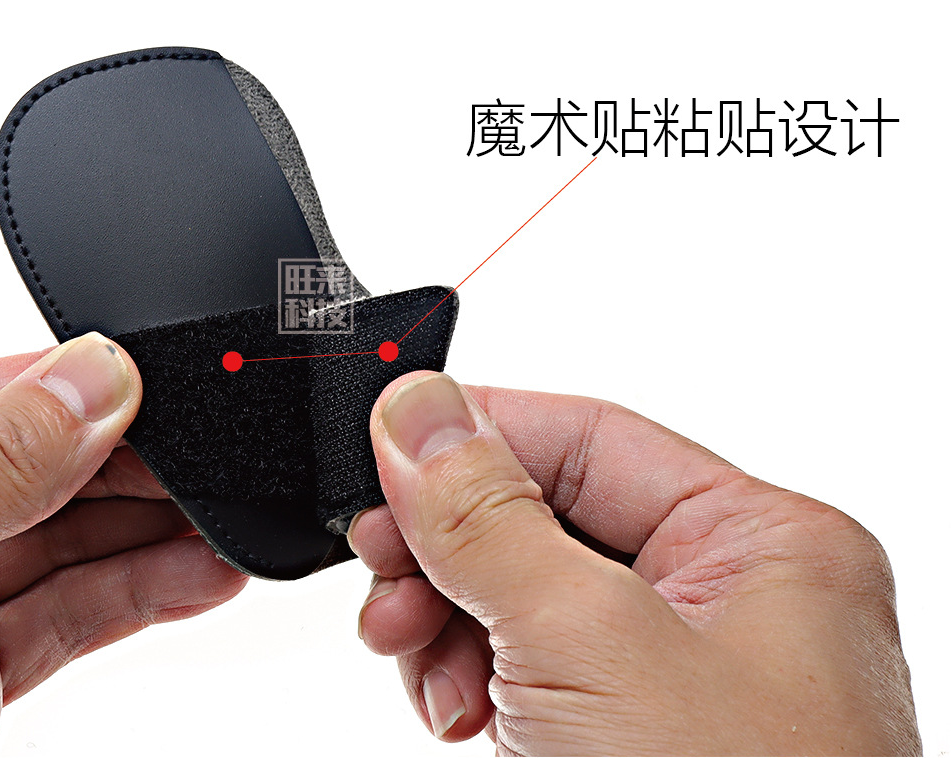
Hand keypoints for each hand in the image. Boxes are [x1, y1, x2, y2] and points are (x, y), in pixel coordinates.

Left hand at [0, 333, 245, 755]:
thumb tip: (93, 380)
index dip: (58, 394)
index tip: (152, 384)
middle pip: (7, 476)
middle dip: (114, 467)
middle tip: (214, 452)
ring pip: (42, 556)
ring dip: (140, 536)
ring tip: (229, 516)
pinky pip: (52, 627)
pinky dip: (127, 600)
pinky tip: (192, 574)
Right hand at [349, 372, 919, 754]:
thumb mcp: (588, 644)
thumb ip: (488, 518)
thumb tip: (417, 413)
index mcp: (762, 545)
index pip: (587, 437)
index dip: (472, 437)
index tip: (375, 452)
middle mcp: (723, 601)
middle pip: (541, 514)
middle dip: (447, 549)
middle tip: (382, 572)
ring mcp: (670, 676)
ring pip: (516, 594)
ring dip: (445, 620)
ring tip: (421, 665)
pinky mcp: (619, 736)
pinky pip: (519, 666)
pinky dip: (464, 678)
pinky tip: (453, 711)